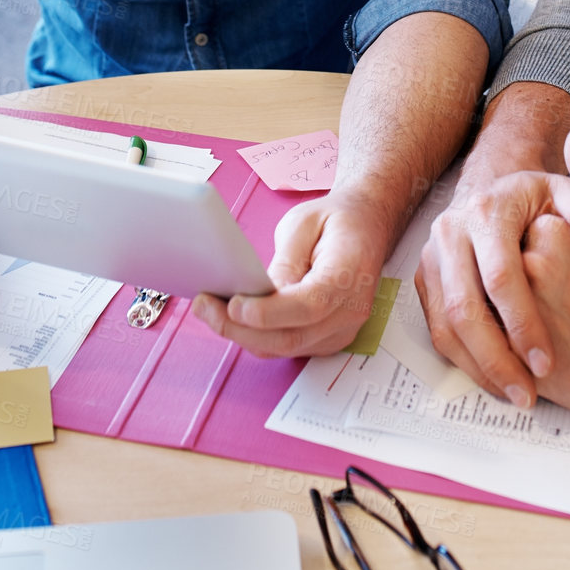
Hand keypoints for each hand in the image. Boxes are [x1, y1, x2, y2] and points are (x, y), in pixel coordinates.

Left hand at [191, 188, 390, 357]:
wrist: (365, 227)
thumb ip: (285, 260)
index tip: (233, 304)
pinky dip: (258, 337)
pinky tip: (234, 318)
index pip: (310, 305)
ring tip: (210, 310)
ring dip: (243, 335)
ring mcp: (342, 330)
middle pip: (292, 337)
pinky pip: (289, 348)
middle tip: (204, 306)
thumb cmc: (336, 220)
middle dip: (241, 329)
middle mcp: (351, 310)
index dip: (269, 312)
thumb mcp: (305, 222)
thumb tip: (260, 294)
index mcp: (350, 273)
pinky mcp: (328, 339)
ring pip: (285, 348)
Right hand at [415, 165, 569, 405]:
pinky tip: (496, 379)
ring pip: (446, 325)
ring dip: (479, 368)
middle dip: (496, 359)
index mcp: (486, 211)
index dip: (523, 325)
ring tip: (516, 394)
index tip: (547, 362)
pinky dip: (465, 361)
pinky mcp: (427, 280)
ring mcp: (433, 257)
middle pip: (465, 308)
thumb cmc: (536, 201)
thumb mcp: (566, 194)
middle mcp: (451, 232)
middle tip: (528, 393)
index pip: (501, 277)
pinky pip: (438, 329)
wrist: (496, 193)